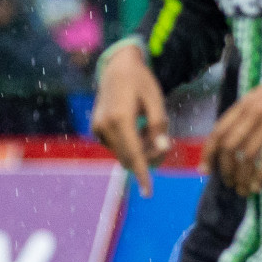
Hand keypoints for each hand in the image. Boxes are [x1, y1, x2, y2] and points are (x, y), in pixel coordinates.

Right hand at [91, 41, 169, 196]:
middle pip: (128, 158)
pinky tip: (137, 128)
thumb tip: (161, 149)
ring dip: (138, 151)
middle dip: (146, 160)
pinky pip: (116, 146)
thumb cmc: (141, 82)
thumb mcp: (156, 101)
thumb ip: (158, 126)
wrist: (116, 68)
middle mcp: (105, 127)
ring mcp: (98, 129)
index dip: (142, 174)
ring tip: (151, 132)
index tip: (148, 192)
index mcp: (120, 119)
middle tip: (164, 146)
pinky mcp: (96, 129)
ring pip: (122, 153)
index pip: (134, 154)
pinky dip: (129, 145)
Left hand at [201, 75, 261, 196]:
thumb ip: (238, 121)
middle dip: (226, 170)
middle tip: (229, 183)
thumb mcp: (254, 101)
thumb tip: (223, 150)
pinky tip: (258, 185)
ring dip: (243, 177)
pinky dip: (261, 175)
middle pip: (230, 148)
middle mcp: (253, 114)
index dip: (208, 154)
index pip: (218, 133)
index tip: (205, 171)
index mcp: (242, 107)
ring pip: (248, 156)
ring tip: (242, 189)